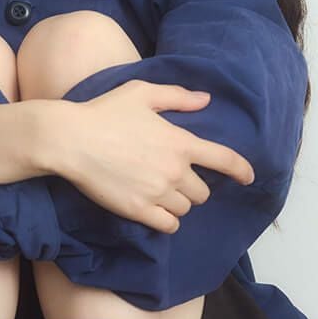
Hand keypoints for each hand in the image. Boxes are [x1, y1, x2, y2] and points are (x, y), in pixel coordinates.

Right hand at [54, 81, 256, 233]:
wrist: (70, 140)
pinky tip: (156, 213)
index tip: (248, 178)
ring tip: (160, 194)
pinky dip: (166, 221)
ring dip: (177, 204)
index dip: (241, 170)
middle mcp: (176, 171)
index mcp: (181, 142)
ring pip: (184, 209)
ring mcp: (157, 192)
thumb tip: (205, 99)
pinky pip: (168, 225)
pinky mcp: (138, 210)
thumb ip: (177, 97)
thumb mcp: (141, 93)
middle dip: (193, 187)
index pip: (225, 160)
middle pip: (202, 192)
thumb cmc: (103, 112)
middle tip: (174, 181)